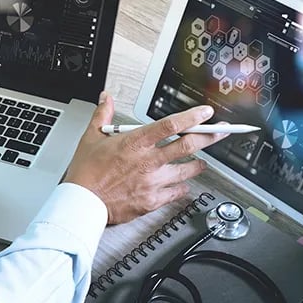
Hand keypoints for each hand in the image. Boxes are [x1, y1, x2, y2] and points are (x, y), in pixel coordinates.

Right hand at [64, 92, 228, 223]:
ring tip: (203, 161)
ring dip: (198, 164)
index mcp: (134, 143)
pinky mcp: (152, 200)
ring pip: (186, 170)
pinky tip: (183, 184)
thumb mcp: (91, 137)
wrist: (82, 202)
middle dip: (208, 137)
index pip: (170, 125)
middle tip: (220, 132)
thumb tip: (107, 99)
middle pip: (186, 146)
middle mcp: (147, 162)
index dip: (191, 117)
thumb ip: (103, 115)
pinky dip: (182, 187)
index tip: (205, 113)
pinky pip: (176, 193)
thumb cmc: (86, 172)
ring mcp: (152, 182)